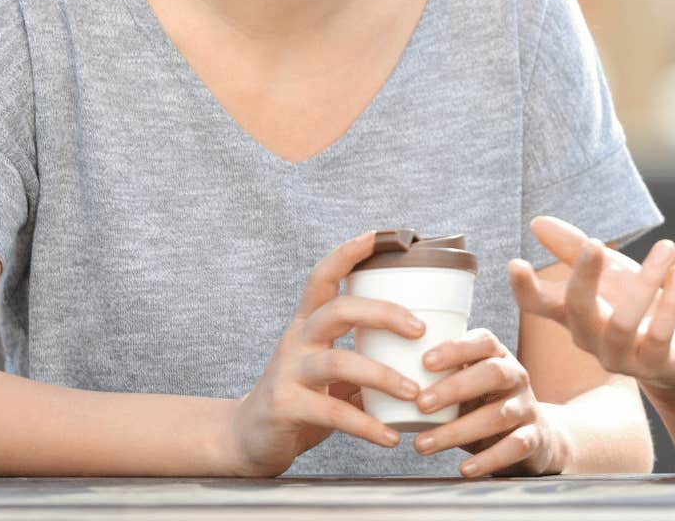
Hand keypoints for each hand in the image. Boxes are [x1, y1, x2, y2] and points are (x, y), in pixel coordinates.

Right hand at [222, 231, 425, 476]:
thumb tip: (426, 347)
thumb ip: (365, 354)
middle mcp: (297, 340)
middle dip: (383, 314)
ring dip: (382, 376)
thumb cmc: (303, 397)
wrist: (248, 439)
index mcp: (309, 323)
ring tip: (414, 392)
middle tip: (419, 330)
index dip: (350, 253)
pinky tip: (390, 437)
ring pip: (337, 362)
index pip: (324, 276)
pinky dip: (366, 426)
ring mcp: (288, 372)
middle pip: (338, 310)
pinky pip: (331, 413)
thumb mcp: (331, 368)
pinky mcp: (285, 407)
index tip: (381, 235)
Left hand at [410, 328, 560, 476]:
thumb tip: (374, 379)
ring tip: (422, 445)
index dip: (456, 349)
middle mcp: (516, 377)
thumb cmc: (483, 405)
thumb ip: (437, 378)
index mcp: (498, 356)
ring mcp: (527, 407)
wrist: (535, 437)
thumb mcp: (466, 385)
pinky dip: (488, 459)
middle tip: (420, 404)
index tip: (425, 361)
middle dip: (454, 387)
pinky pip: (514, 447)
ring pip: (498, 415)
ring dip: (457, 431)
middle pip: (492, 373)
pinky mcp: (534, 438)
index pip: (483, 342)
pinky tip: (463, 469)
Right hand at [508, 216, 674, 394]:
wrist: (673, 358)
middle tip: (595, 242)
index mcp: (572, 314)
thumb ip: (574, 249)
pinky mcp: (652, 364)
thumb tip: (536, 222)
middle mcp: (589, 337)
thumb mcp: (607, 273)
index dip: (524, 288)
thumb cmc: (632, 307)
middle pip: (576, 310)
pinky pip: (659, 335)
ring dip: (646, 280)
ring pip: (622, 324)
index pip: (537, 305)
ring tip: (667, 246)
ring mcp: (619, 356)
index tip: (515, 263)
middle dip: (584, 276)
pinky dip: (672, 301)